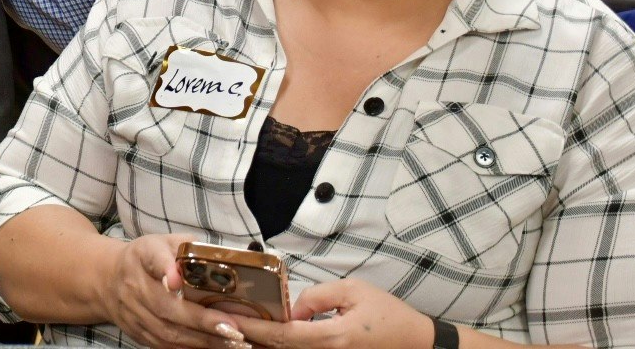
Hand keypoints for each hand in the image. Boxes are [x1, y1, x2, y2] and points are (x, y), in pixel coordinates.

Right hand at [100, 235, 248, 348]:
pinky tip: (212, 347)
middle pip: (165, 306)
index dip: (166, 269)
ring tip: (231, 342)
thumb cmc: (146, 259)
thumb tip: (214, 259)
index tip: (178, 280)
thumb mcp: (163, 242)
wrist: (107, 280)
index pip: (154, 259)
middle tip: (232, 328)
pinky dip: (189, 348)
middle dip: (200, 319)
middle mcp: (134, 286)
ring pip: (166, 331)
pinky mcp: (137, 333)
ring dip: (200, 339)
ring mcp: (133, 314)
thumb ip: (186, 247)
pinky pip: (163, 345)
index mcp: (142, 256)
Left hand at [229, 278, 431, 348]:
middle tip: (218, 321)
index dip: (252, 328)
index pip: (282, 335)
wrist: (416, 342)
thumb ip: (317, 297)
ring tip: (234, 327)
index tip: (227, 319)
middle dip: (247, 336)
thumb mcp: (353, 291)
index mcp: (332, 338)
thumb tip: (291, 309)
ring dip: (260, 342)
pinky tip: (262, 336)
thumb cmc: (388, 315)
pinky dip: (278, 346)